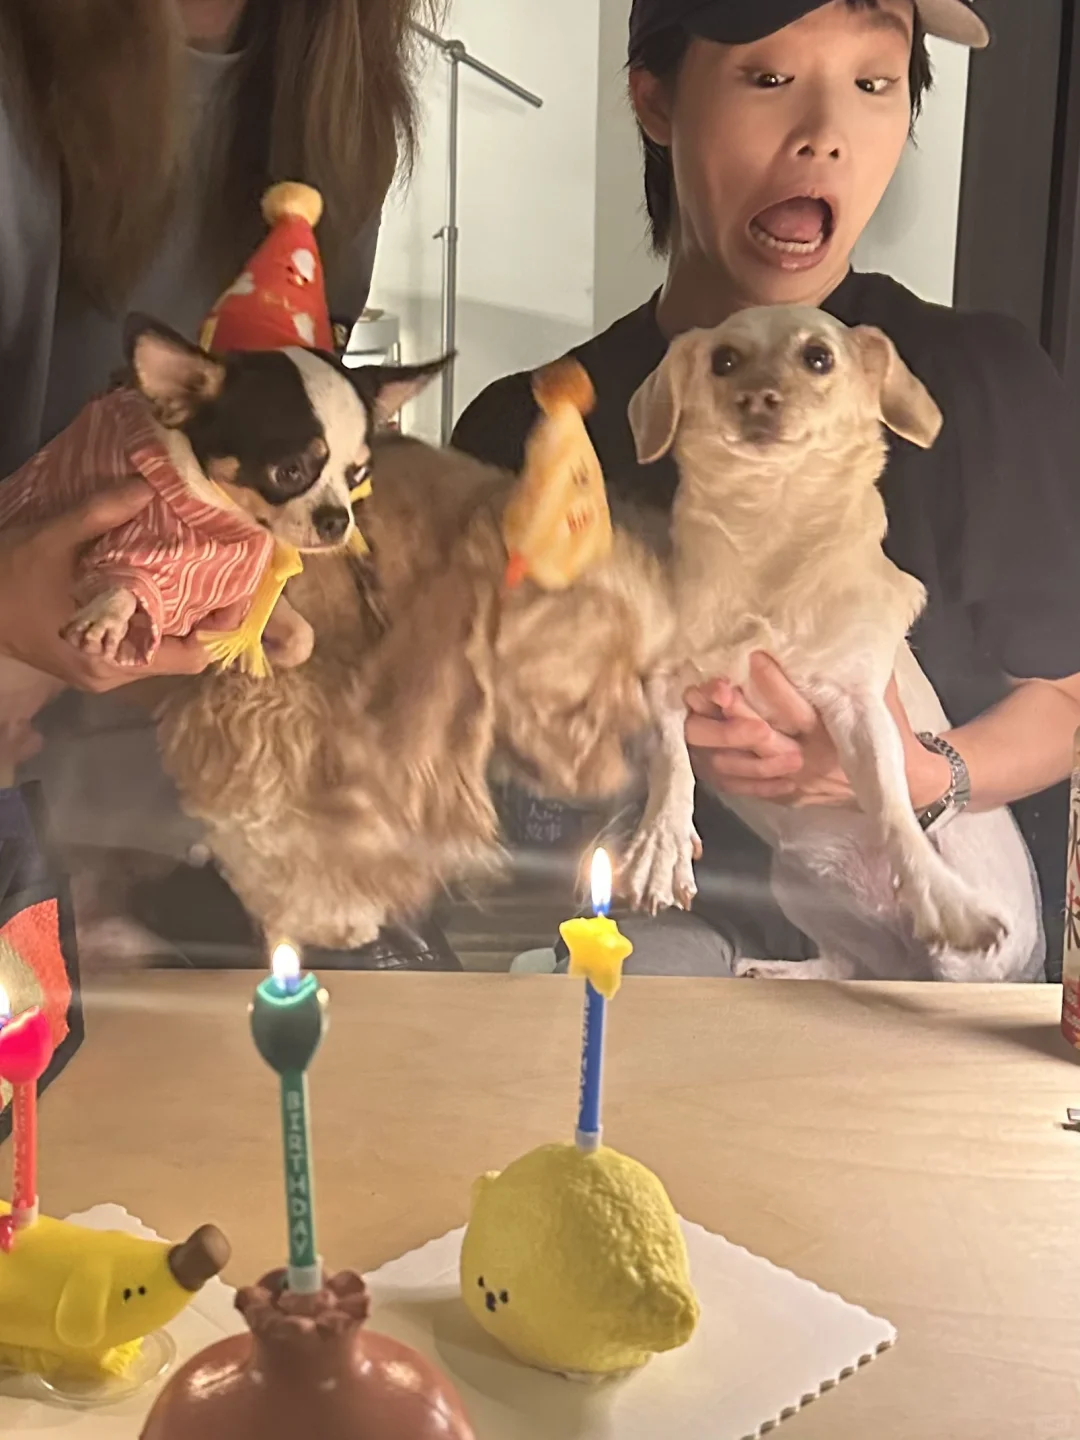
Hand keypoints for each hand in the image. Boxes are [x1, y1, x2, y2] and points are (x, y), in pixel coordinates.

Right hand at [0, 482, 214, 692]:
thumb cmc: (5, 576)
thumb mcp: (51, 537)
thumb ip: (99, 512)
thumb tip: (147, 485)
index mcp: (112, 657)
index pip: (192, 657)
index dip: (220, 626)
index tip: (238, 590)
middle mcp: (113, 673)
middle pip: (181, 655)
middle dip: (204, 618)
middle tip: (223, 575)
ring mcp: (101, 671)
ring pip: (160, 651)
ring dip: (179, 618)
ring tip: (197, 575)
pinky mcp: (90, 663)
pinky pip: (138, 646)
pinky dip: (153, 620)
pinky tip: (158, 587)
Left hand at [685, 653, 950, 809]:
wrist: (901, 780)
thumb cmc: (890, 726)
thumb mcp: (879, 691)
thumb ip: (854, 666)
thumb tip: (834, 623)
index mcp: (834, 731)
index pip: (796, 707)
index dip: (771, 682)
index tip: (750, 656)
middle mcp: (809, 759)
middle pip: (758, 739)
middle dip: (728, 713)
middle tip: (704, 687)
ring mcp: (793, 781)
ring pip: (741, 765)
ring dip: (712, 738)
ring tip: (691, 708)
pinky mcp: (783, 795)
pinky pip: (740, 784)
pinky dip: (716, 764)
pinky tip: (698, 741)